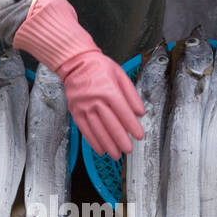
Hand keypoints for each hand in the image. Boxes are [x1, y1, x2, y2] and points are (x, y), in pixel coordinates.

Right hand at [13, 0, 144, 158]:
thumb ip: (131, 94)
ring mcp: (84, 107)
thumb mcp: (120, 75)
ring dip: (108, 144)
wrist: (75, 63)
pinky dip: (93, 141)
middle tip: (129, 149)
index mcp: (109, 90)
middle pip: (111, 124)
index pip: (123, 112)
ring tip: (116, 154)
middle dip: (121, 139)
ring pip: (98, 130)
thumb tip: (140, 112)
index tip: (139, 135)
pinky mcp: (76, 112)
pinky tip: (100, 149)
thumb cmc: (99, 67)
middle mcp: (96, 100)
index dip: (132, 126)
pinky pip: (85, 129)